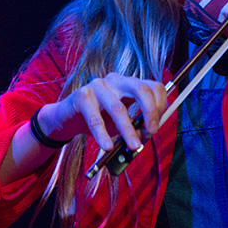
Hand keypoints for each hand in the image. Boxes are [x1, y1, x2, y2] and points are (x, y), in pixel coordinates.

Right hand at [38, 72, 167, 151]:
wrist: (68, 118)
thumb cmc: (99, 119)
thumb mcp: (121, 121)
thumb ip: (135, 124)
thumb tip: (148, 135)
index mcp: (129, 83)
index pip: (152, 87)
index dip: (159, 105)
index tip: (156, 125)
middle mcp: (116, 80)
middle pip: (140, 89)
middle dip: (150, 112)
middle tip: (151, 132)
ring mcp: (98, 86)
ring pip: (118, 108)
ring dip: (127, 130)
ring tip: (133, 146)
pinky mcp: (81, 96)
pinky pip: (95, 118)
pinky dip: (102, 135)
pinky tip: (107, 147)